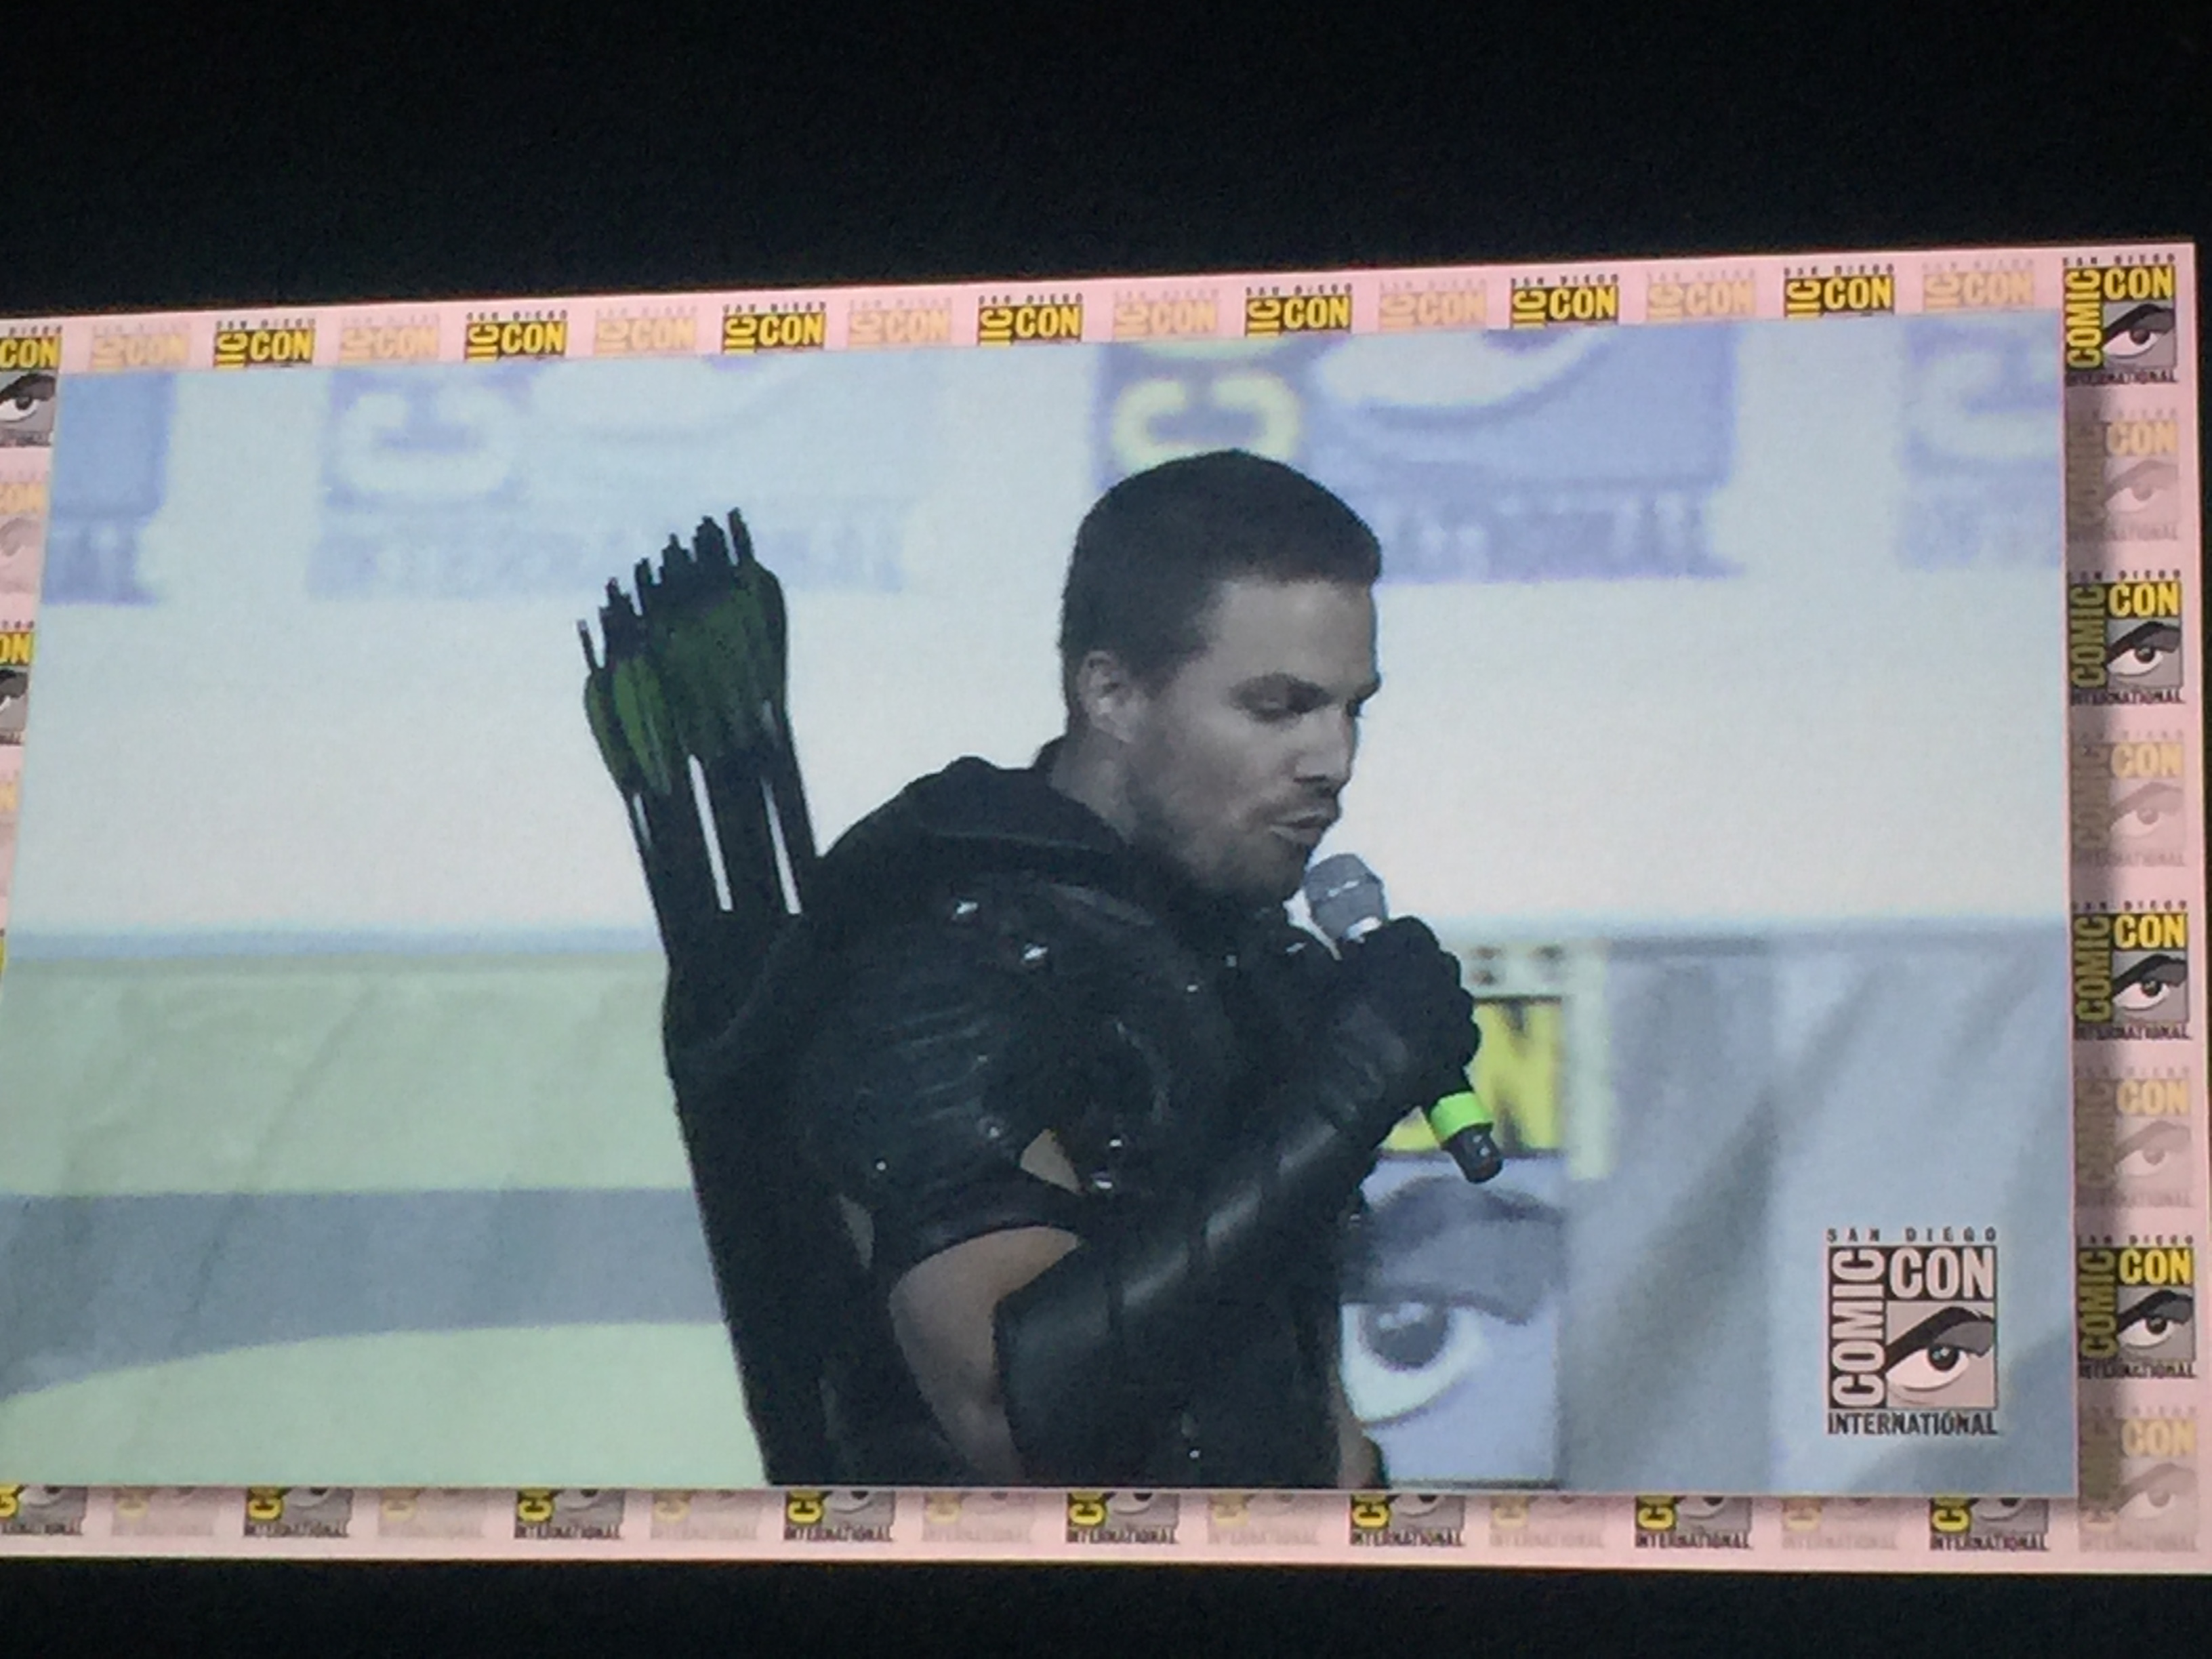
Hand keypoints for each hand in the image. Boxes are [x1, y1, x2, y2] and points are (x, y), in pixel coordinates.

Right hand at [1320, 918, 1476, 1133]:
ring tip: (1397, 1018)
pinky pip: (1459, 1029)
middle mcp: (1441, 973)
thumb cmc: (1328, 1035)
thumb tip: (1299, 946)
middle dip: (1412, 969)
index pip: (1408, 929)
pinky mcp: (1462, 1047)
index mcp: (1407, 948)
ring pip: (1449, 993)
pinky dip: (1443, 1032)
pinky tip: (1417, 1045)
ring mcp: (1456, 1011)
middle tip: (1380, 986)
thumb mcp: (1306, 985)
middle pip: (1434, 959)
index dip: (1386, 941)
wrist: (1349, 1095)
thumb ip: (1308, 958)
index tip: (1366, 955)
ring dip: (1429, 998)